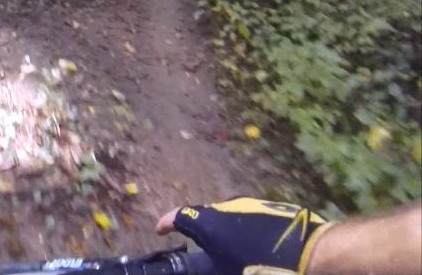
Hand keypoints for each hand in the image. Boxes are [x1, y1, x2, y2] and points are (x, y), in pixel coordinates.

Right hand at [156, 197, 329, 274]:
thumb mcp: (228, 270)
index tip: (160, 230)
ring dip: (226, 231)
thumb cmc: (261, 268)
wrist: (313, 254)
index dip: (166, 223)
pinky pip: (250, 218)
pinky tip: (257, 246)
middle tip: (201, 248)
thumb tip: (206, 263)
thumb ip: (209, 265)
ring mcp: (250, 205)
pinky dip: (246, 230)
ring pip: (229, 217)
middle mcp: (226, 207)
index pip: (179, 217)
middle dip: (200, 231)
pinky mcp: (272, 208)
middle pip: (205, 216)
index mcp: (209, 223)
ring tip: (233, 250)